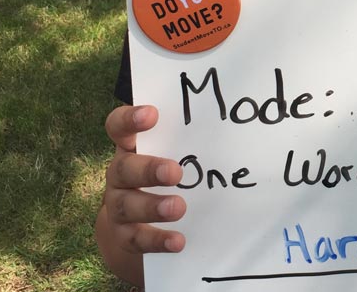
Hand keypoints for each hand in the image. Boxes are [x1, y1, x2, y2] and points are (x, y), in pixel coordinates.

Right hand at [96, 105, 186, 283]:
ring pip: (126, 205)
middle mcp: (120, 173)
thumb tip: (238, 128)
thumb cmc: (163, 169)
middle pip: (123, 168)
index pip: (118, 126)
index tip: (152, 114)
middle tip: (175, 172)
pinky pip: (136, 239)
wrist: (134, 219)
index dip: (130, 119)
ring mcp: (118, 204)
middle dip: (149, 170)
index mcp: (130, 146)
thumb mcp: (172, 150)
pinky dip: (157, 240)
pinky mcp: (124, 234)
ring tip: (179, 207)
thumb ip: (190, 137)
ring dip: (153, 207)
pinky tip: (178, 241)